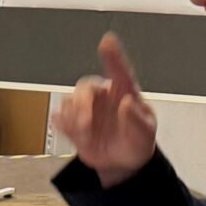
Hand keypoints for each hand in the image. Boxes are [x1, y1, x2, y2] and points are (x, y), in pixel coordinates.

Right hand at [54, 34, 159, 186]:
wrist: (122, 164)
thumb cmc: (137, 142)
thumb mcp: (145, 133)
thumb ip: (137, 119)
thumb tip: (126, 104)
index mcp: (124, 92)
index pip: (119, 70)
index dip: (113, 55)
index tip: (107, 41)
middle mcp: (103, 96)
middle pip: (85, 87)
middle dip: (82, 104)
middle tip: (85, 124)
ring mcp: (86, 109)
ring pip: (69, 101)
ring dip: (73, 119)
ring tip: (85, 136)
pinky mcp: (73, 122)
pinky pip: (59, 116)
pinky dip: (63, 124)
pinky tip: (73, 133)